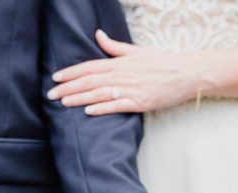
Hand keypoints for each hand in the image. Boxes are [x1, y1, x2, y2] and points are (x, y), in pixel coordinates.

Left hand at [47, 29, 200, 114]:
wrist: (186, 73)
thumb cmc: (162, 62)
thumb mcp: (137, 51)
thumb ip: (115, 47)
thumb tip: (97, 36)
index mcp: (120, 62)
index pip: (89, 67)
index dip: (71, 72)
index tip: (55, 77)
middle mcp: (122, 75)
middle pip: (89, 81)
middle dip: (68, 87)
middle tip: (51, 94)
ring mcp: (131, 89)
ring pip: (99, 94)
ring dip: (79, 98)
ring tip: (62, 102)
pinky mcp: (139, 102)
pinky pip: (116, 105)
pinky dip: (101, 108)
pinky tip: (88, 111)